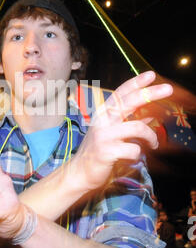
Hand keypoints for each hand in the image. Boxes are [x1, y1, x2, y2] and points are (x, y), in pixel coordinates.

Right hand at [70, 71, 172, 192]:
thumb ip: (130, 122)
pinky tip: (133, 157)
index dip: (136, 83)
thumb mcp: (113, 133)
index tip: (151, 75)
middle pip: (128, 101)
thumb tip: (149, 113)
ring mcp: (104, 135)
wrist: (80, 172)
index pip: (121, 93)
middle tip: (168, 89)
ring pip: (138, 127)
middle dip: (150, 93)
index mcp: (103, 113)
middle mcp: (102, 120)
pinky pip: (134, 149)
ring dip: (151, 136)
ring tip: (153, 143)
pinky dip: (138, 153)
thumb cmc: (98, 151)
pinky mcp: (107, 151)